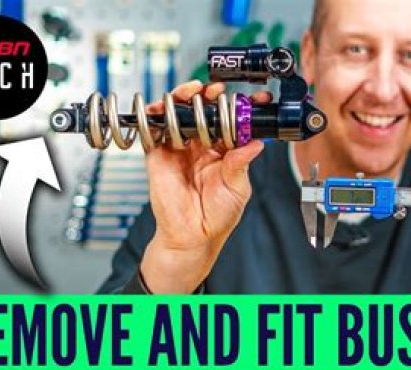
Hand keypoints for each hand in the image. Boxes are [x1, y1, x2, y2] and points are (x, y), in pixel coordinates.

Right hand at [140, 80, 270, 293]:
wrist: (192, 237)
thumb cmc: (217, 216)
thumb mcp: (237, 188)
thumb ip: (241, 163)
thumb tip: (255, 143)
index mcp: (222, 151)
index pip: (230, 121)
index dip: (238, 107)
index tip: (251, 99)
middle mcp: (201, 146)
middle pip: (203, 111)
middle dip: (208, 95)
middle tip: (214, 90)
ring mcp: (179, 148)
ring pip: (179, 114)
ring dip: (183, 98)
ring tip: (192, 92)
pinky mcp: (158, 155)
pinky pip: (154, 130)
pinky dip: (156, 115)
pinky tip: (164, 108)